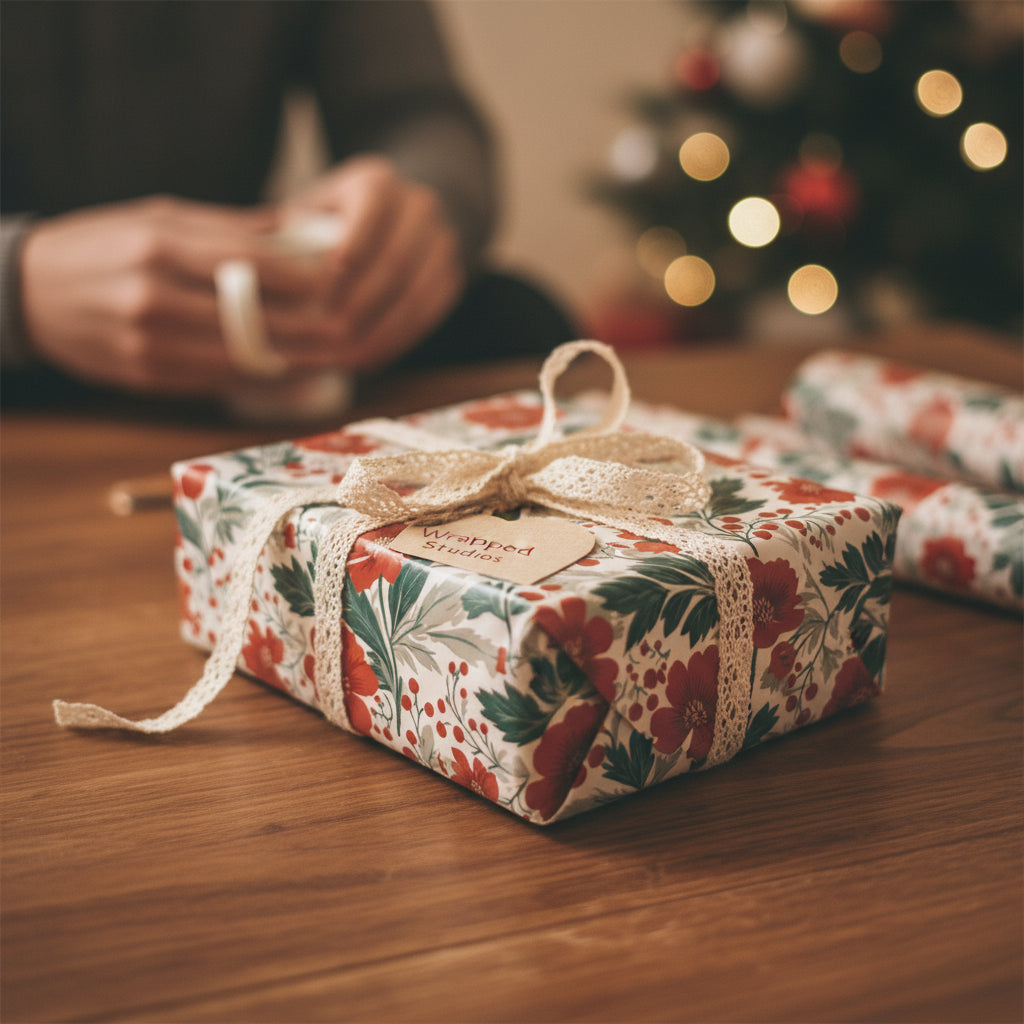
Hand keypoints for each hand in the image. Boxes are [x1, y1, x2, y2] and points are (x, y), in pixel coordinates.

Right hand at [19, 196, 342, 394]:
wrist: (29, 293)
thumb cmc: (102, 244)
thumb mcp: (157, 216)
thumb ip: (228, 228)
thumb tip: (299, 233)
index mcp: (156, 246)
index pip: (245, 262)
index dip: (299, 276)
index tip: (340, 279)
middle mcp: (151, 296)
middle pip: (251, 317)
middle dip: (309, 326)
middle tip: (350, 327)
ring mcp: (147, 343)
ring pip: (239, 356)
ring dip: (294, 358)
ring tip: (334, 352)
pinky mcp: (148, 376)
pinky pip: (218, 379)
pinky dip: (259, 374)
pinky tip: (291, 369)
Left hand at [285, 156, 464, 372]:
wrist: (403, 212)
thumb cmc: (339, 216)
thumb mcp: (313, 208)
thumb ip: (285, 234)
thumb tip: (244, 271)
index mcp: (380, 184)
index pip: (370, 218)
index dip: (350, 256)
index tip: (321, 290)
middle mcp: (420, 209)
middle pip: (394, 266)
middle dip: (358, 307)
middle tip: (322, 338)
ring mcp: (442, 246)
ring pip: (413, 299)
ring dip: (376, 335)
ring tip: (338, 360)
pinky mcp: (450, 280)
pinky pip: (424, 319)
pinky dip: (393, 343)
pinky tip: (363, 361)